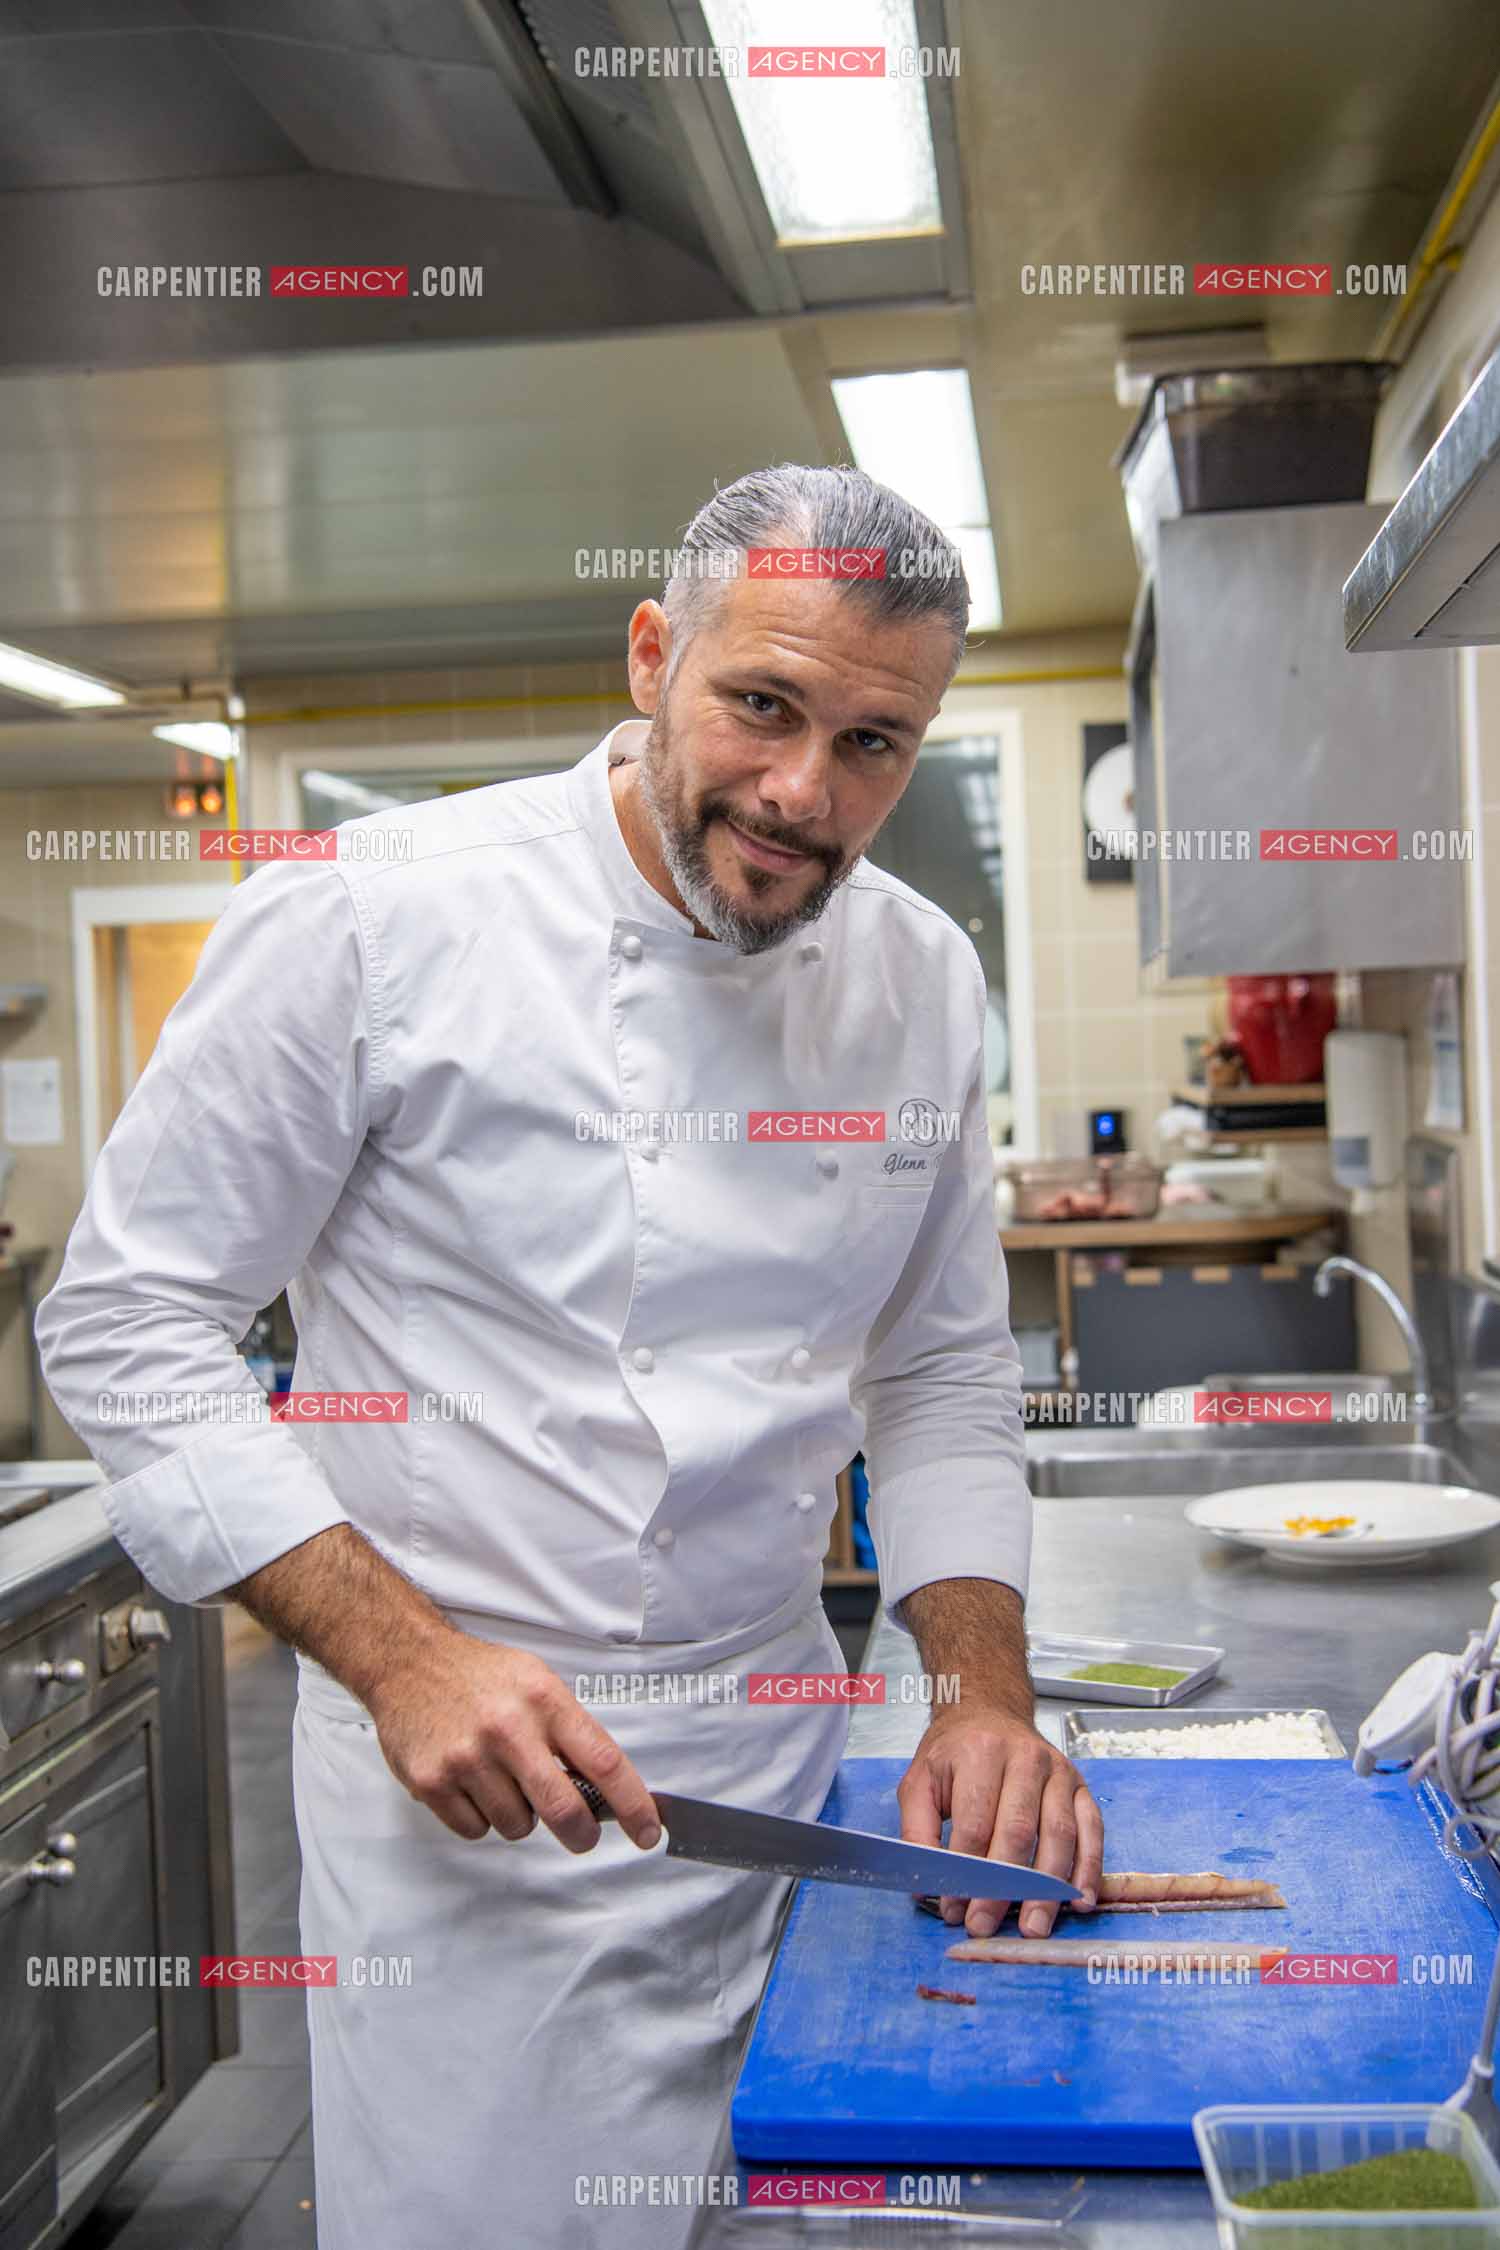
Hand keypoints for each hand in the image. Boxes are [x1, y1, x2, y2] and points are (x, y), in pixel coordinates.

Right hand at [365, 1629, 661, 1852]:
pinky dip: (481, 1818)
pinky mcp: (432, 1782)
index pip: (603, 1762)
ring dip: (519, 1816)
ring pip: (517, 1826)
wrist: (409, 1663)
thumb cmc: (482, 1677)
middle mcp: (508, 1729)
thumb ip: (569, 1733)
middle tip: (582, 1835)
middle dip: (581, 1834)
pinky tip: (472, 1784)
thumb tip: (606, 1791)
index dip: (633, 1804)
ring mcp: (467, 1757)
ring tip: (502, 1779)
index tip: (648, 1831)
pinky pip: (476, 1830)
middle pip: (564, 1809)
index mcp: (544, 1700)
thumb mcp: (537, 1684)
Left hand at [898, 1704, 1102, 1939]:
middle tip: (987, 1925)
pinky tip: (1079, 1900)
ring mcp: (1059, 1771)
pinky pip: (1092, 1830)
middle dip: (1003, 1887)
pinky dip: (1088, 1868)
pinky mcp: (1080, 1786)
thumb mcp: (920, 1781)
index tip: (954, 1908)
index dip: (964, 1871)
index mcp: (980, 1753)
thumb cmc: (955, 1753)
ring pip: (1059, 1834)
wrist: (989, 1712)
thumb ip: (917, 1831)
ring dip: (1048, 1888)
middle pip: (1018, 1831)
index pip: (975, 1823)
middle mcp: (1025, 1758)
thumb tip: (925, 1883)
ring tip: (1033, 1926)